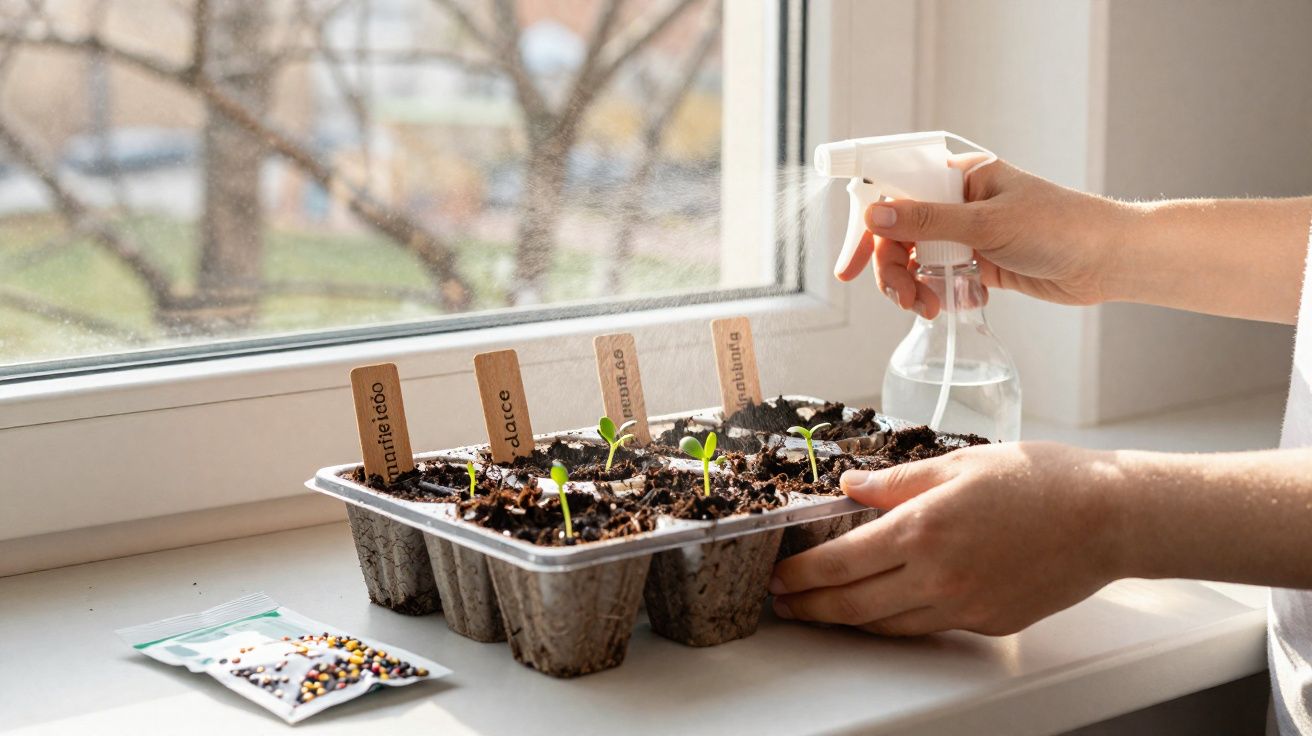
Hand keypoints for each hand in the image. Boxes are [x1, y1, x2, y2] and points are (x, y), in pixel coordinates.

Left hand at [769, 442, 1124, 635]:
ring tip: (822, 609)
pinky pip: (927, 626)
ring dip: (847, 619)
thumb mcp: (958, 464)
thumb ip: (896, 482)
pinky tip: (882, 608)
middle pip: (852, 604)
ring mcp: (962, 606)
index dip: (802, 574)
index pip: (839, 562)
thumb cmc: (1040, 480)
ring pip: (886, 624)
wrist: (1107, 518)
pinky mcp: (986, 622)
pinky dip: (895, 620)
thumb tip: (850, 487)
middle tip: (784, 603)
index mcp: (921, 530)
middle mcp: (935, 577)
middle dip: (810, 606)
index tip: (780, 575)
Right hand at [836, 155, 1133, 318]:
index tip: (849, 264)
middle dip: (893, 269)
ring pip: (916, 261)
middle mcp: (957, 202)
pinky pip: (939, 280)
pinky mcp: (978, 264)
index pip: (895, 191)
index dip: (867, 226)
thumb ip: (928, 222)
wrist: (1108, 261)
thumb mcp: (988, 224)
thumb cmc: (1061, 227)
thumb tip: (875, 217)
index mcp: (959, 174)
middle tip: (901, 297)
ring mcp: (967, 234)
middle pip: (899, 235)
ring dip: (913, 287)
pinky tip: (958, 303)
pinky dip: (939, 295)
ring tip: (929, 307)